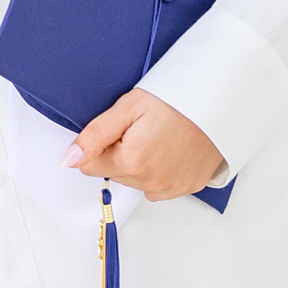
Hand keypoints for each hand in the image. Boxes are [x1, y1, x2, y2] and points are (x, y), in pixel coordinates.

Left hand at [66, 87, 223, 200]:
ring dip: (138, 164)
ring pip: (136, 182)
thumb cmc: (173, 100)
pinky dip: (158, 172)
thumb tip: (68, 159)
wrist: (218, 102)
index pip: (90, 166)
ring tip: (155, 137)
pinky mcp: (189, 187)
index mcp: (132, 162)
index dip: (98, 145)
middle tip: (138, 128)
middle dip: (118, 153)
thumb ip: (94, 136)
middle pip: (114, 174)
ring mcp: (172, 188)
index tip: (116, 128)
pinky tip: (167, 150)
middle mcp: (152, 182)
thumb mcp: (127, 108)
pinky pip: (160, 187)